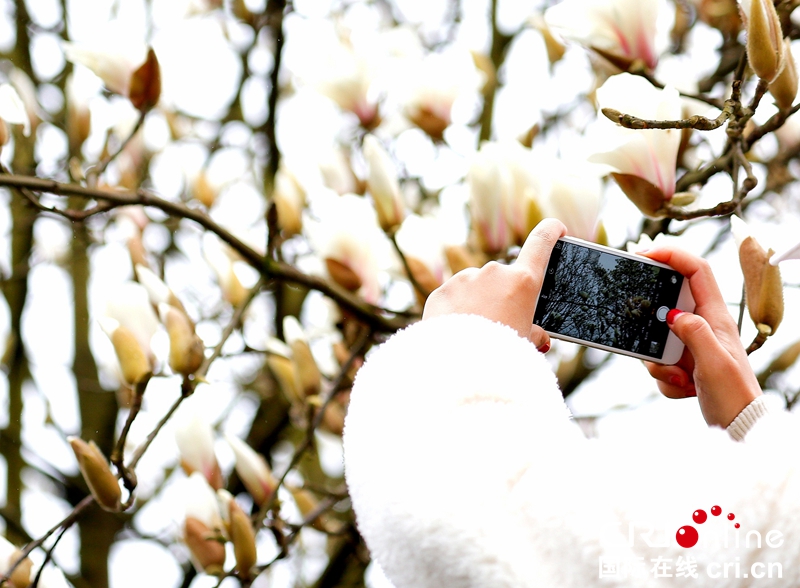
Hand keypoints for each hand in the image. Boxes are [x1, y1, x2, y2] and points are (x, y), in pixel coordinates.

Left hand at [422, 218, 566, 351]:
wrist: (459, 369)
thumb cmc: (501, 357)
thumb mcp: (526, 345)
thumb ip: (534, 333)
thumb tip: (540, 337)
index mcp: (523, 282)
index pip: (542, 243)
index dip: (550, 232)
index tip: (556, 228)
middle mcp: (495, 273)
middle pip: (504, 278)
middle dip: (503, 297)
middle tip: (501, 324)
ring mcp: (465, 279)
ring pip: (476, 288)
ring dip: (478, 303)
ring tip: (476, 334)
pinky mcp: (442, 291)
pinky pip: (453, 299)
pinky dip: (456, 311)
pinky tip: (457, 333)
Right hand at [642, 247, 761, 427]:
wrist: (737, 427)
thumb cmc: (734, 395)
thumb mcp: (715, 363)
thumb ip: (694, 333)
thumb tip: (672, 314)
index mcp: (716, 317)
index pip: (696, 270)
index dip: (671, 254)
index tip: (643, 255)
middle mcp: (702, 326)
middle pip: (664, 305)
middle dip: (650, 324)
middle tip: (642, 331)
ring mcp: (690, 344)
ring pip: (654, 337)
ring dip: (658, 362)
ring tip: (681, 379)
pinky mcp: (681, 362)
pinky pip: (657, 361)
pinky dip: (663, 378)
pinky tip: (684, 388)